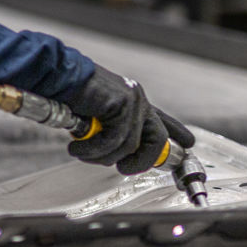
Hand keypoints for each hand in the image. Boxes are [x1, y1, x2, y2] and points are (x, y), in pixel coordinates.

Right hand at [65, 68, 194, 174]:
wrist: (56, 77)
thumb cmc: (69, 97)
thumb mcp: (95, 118)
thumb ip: (110, 131)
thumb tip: (117, 155)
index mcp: (132, 100)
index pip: (162, 119)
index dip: (178, 132)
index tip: (190, 143)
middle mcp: (137, 99)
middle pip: (158, 140)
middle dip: (142, 162)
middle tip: (123, 168)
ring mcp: (133, 100)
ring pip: (130, 146)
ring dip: (101, 156)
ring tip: (80, 152)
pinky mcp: (123, 103)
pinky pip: (116, 140)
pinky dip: (93, 149)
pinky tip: (77, 147)